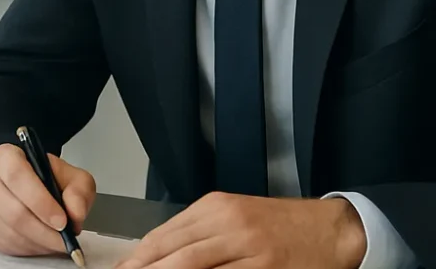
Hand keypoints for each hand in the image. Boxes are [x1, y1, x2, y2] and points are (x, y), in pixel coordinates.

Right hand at [0, 144, 95, 257]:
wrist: (33, 190)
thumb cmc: (50, 181)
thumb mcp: (74, 179)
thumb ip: (79, 192)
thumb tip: (75, 212)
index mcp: (6, 155)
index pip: (16, 174)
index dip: (39, 200)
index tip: (61, 220)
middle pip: (11, 209)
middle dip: (43, 230)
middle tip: (64, 239)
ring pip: (8, 231)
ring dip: (37, 242)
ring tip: (55, 240)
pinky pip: (2, 243)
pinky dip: (26, 249)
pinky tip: (39, 242)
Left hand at [115, 192, 366, 268]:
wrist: (330, 228)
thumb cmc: (278, 226)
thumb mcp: (234, 217)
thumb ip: (198, 233)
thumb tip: (158, 256)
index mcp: (215, 207)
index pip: (164, 233)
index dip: (139, 256)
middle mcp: (227, 222)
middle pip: (174, 251)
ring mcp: (248, 246)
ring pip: (194, 265)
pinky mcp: (266, 268)